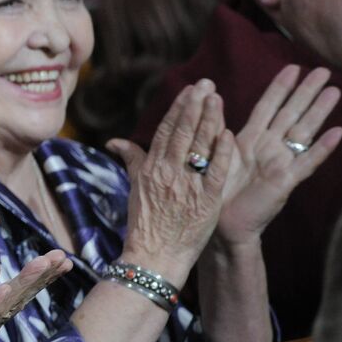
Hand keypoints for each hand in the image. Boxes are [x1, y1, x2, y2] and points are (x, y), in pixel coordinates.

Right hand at [108, 80, 233, 280]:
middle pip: (183, 132)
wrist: (155, 256)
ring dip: (209, 120)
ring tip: (217, 99)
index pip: (166, 131)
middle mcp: (168, 173)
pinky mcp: (206, 200)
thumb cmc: (144, 224)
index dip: (178, 108)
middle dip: (195, 106)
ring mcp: (187, 186)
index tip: (189, 90)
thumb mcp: (135, 188)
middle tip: (207, 84)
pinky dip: (221, 152)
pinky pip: (215, 171)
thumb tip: (114, 141)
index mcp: (150, 169)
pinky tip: (228, 134)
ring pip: (199, 146)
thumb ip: (131, 160)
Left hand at [215, 65, 341, 246]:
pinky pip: (307, 162)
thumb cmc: (215, 189)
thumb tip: (209, 96)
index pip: (268, 106)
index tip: (292, 67)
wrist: (220, 224)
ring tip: (334, 91)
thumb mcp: (212, 152)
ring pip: (303, 131)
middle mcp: (268, 148)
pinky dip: (322, 148)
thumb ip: (214, 125)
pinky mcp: (286, 181)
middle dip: (306, 92)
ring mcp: (279, 163)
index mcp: (250, 139)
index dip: (279, 87)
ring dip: (319, 112)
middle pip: (291, 113)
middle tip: (324, 70)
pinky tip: (338, 133)